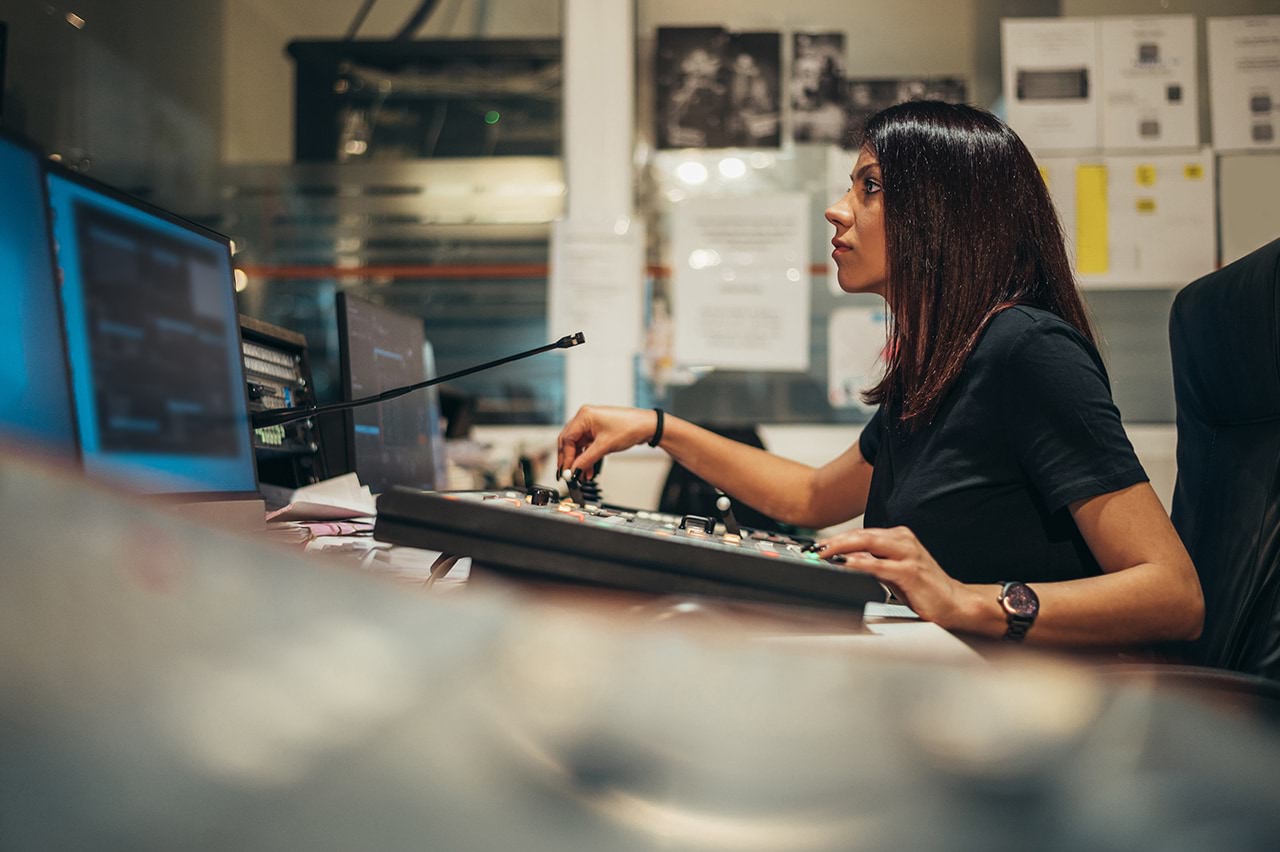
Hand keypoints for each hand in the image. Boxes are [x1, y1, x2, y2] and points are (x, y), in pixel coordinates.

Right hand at [557, 406, 658, 479]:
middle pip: (569, 442)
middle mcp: (585, 418)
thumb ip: (587, 460)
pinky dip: (587, 458)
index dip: (566, 457)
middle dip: (569, 460)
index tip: (567, 471)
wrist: (647, 426)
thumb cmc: (630, 427)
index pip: (567, 438)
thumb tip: (574, 470)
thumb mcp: (605, 446)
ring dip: (579, 461)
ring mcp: (591, 425)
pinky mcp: (597, 432)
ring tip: (581, 476)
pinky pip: (587, 447)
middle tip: (568, 474)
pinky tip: (588, 470)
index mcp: (584, 416)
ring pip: (578, 446)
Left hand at [815, 526, 975, 627]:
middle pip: (862, 535)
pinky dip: (860, 564)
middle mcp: (903, 540)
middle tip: (814, 549)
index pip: (861, 533)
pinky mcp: (911, 572)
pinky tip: (845, 565)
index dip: (837, 539)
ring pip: (868, 544)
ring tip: (822, 555)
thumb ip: (871, 564)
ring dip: (842, 548)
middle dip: (834, 541)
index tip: (817, 547)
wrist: (954, 603)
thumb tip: (843, 561)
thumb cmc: (923, 589)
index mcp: (899, 537)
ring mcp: (908, 554)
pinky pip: (879, 565)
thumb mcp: (892, 572)